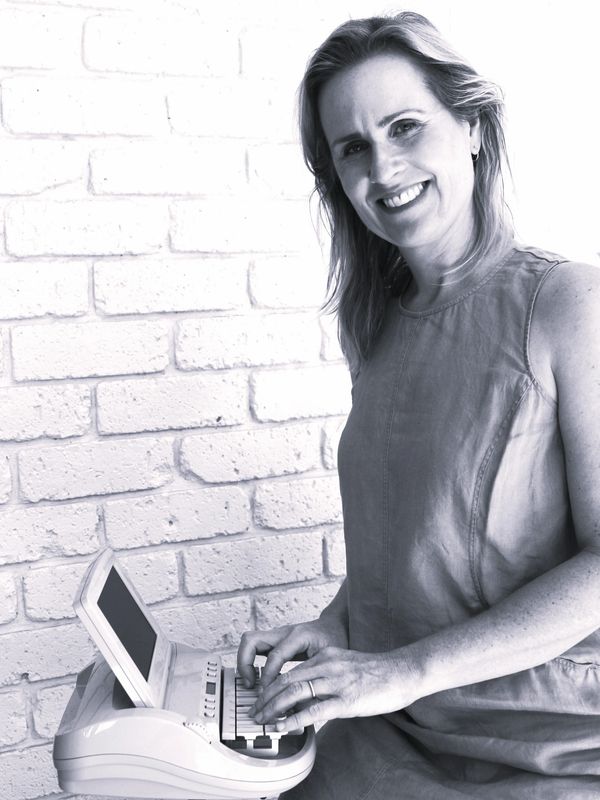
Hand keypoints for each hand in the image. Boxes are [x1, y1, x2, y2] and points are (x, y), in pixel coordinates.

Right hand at [236, 615, 347, 689]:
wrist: (336, 625)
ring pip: (250, 642)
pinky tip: (259, 680)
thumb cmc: (335, 641)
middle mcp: (283, 632)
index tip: (266, 694)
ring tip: (251, 684)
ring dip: (245, 663)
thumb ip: (314, 677)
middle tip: (250, 685)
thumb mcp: (329, 659)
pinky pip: (256, 648)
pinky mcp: (275, 641)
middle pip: (251, 640)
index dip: (268, 677)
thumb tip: (302, 703)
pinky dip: (251, 662)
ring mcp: (277, 635)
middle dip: (245, 664)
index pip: (275, 655)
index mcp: (298, 636)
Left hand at [251, 646, 421, 732]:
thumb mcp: (345, 666)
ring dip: (274, 707)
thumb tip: (306, 694)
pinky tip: (284, 726)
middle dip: (266, 698)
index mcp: (326, 657)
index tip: (260, 699)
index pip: (289, 671)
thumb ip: (325, 676)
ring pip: (295, 692)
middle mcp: (327, 665)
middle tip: (255, 712)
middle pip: (286, 680)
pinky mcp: (346, 699)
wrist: (402, 672)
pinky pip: (314, 708)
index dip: (270, 686)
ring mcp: (336, 682)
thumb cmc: (376, 673)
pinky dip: (295, 718)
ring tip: (263, 720)